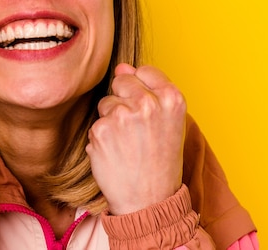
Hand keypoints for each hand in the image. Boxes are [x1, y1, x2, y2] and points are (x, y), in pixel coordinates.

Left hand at [86, 64, 185, 214]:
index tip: (146, 109)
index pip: (145, 71)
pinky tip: (114, 153)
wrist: (149, 201)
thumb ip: (149, 90)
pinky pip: (96, 123)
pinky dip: (100, 138)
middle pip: (121, 81)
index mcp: (172, 98)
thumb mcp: (168, 122)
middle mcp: (148, 103)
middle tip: (136, 131)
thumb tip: (121, 67)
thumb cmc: (161, 161)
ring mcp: (122, 115)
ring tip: (127, 144)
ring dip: (111, 120)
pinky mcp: (101, 130)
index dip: (142, 89)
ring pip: (106, 103)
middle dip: (123, 101)